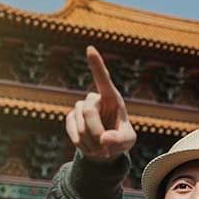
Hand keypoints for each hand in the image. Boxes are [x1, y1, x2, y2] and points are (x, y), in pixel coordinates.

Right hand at [64, 46, 135, 160]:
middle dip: (95, 132)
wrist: (104, 149)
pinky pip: (73, 132)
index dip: (96, 65)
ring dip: (91, 142)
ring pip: (80, 125)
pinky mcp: (70, 119)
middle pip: (88, 111)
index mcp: (112, 98)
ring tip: (101, 150)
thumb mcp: (128, 141)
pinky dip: (82, 145)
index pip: (103, 79)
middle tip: (104, 149)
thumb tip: (104, 139)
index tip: (89, 48)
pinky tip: (89, 147)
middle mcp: (94, 99)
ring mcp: (80, 108)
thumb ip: (121, 140)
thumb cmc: (120, 139)